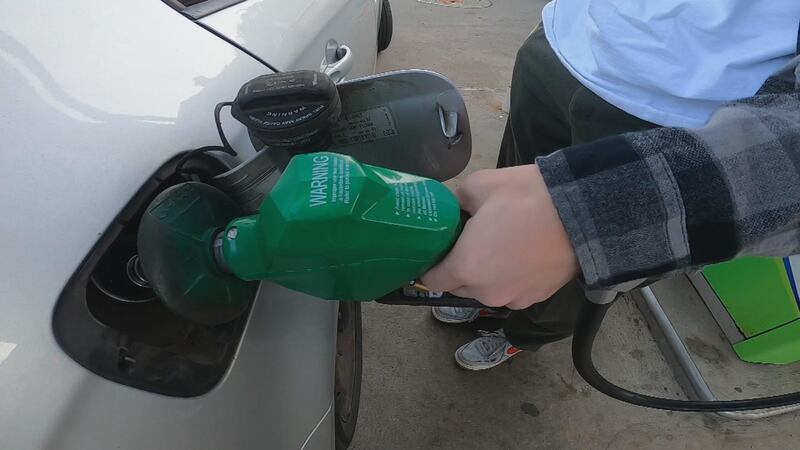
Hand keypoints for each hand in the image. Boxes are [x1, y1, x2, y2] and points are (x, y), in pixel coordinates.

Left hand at [421, 164, 578, 309]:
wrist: (582, 213)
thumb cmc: (527, 198)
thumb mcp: (479, 185)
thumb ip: (454, 202)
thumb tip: (451, 210)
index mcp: (466, 268)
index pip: (431, 279)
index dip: (430, 263)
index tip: (437, 248)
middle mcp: (486, 292)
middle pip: (458, 285)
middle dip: (459, 265)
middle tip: (470, 238)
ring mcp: (513, 299)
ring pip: (486, 289)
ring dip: (486, 273)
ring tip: (500, 243)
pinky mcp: (536, 298)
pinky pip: (511, 290)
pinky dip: (510, 277)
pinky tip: (521, 252)